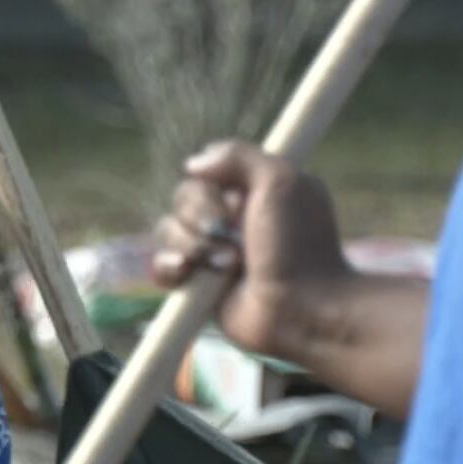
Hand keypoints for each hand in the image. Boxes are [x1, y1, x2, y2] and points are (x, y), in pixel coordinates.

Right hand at [151, 140, 351, 356]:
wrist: (302, 307)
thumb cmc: (300, 245)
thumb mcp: (280, 181)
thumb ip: (238, 155)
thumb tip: (193, 164)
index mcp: (251, 191)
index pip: (204, 171)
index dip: (210, 183)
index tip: (235, 198)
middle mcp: (229, 219)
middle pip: (182, 198)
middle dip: (201, 216)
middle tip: (231, 234)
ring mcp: (211, 252)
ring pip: (168, 231)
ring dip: (193, 245)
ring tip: (227, 265)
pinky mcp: (197, 284)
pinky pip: (160, 266)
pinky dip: (168, 267)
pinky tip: (187, 272)